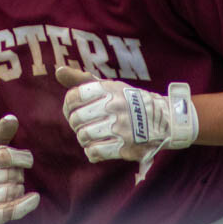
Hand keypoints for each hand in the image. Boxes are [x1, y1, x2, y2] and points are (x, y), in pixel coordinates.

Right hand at [0, 115, 39, 223]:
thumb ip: (0, 133)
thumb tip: (12, 119)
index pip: (1, 156)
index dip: (20, 157)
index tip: (27, 159)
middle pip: (8, 175)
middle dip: (18, 172)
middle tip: (15, 172)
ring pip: (10, 192)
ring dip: (19, 186)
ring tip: (14, 183)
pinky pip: (8, 212)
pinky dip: (24, 205)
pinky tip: (33, 198)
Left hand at [56, 67, 198, 182]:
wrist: (164, 120)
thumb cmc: (128, 102)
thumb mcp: (109, 86)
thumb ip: (82, 79)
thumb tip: (58, 71)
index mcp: (109, 89)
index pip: (74, 96)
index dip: (69, 105)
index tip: (73, 109)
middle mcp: (114, 106)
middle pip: (76, 119)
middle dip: (76, 124)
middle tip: (83, 124)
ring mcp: (120, 127)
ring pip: (83, 136)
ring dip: (84, 138)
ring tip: (92, 136)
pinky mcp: (124, 147)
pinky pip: (94, 152)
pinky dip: (91, 152)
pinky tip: (98, 147)